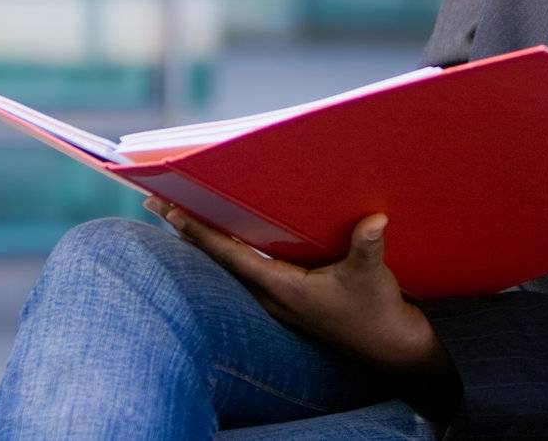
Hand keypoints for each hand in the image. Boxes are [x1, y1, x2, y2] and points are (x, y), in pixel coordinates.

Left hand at [143, 196, 455, 378]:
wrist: (388, 345)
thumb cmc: (375, 311)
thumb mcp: (373, 277)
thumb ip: (368, 247)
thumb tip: (375, 219)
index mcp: (283, 288)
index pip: (230, 255)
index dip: (198, 232)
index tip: (169, 210)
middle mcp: (272, 294)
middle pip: (220, 258)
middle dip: (190, 230)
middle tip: (158, 201)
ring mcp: (278, 298)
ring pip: (231, 263)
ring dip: (208, 239)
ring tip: (182, 211)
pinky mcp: (288, 298)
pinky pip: (248, 268)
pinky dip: (231, 248)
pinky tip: (230, 231)